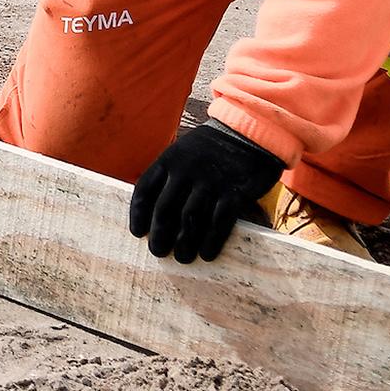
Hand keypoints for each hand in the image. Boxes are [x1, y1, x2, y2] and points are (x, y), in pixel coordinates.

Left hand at [128, 121, 283, 264]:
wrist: (252, 133)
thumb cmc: (212, 148)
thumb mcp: (184, 151)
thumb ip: (169, 174)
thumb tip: (154, 208)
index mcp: (169, 159)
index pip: (144, 190)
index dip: (138, 215)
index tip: (137, 233)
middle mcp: (186, 170)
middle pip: (165, 209)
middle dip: (160, 235)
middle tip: (158, 252)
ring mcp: (210, 181)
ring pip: (190, 219)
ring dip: (184, 243)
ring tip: (182, 258)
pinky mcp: (234, 191)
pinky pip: (219, 221)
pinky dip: (212, 240)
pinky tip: (207, 254)